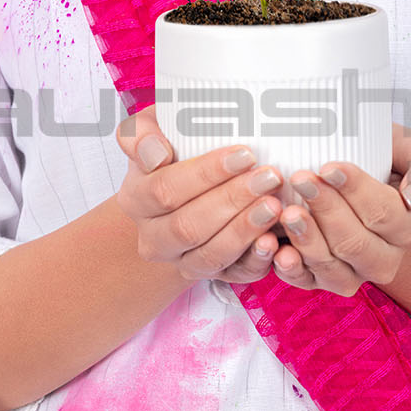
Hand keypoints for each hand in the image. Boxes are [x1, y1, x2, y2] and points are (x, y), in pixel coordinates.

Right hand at [114, 109, 285, 286]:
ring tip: (274, 205)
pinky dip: (255, 262)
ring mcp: (183, 262)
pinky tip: (273, 242)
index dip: (206, 173)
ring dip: (244, 231)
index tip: (244, 153)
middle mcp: (154, 239)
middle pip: (188, 226)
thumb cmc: (173, 152)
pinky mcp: (213, 277)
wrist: (183, 196)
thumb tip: (156, 154)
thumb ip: (140, 135)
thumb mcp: (150, 132)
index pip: (165, 189)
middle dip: (232, 200)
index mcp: (136, 201)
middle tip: (269, 177)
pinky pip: (233, 276)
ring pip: (210, 256)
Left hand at [271, 121, 410, 295]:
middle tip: (301, 179)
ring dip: (308, 242)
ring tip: (287, 212)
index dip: (356, 191)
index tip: (330, 166)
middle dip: (327, 211)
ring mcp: (353, 274)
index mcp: (409, 228)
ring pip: (333, 269)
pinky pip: (307, 283)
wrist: (356, 173)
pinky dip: (292, 270)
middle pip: (356, 243)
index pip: (383, 213)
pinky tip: (279, 250)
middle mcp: (384, 258)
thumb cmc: (382, 156)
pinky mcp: (321, 280)